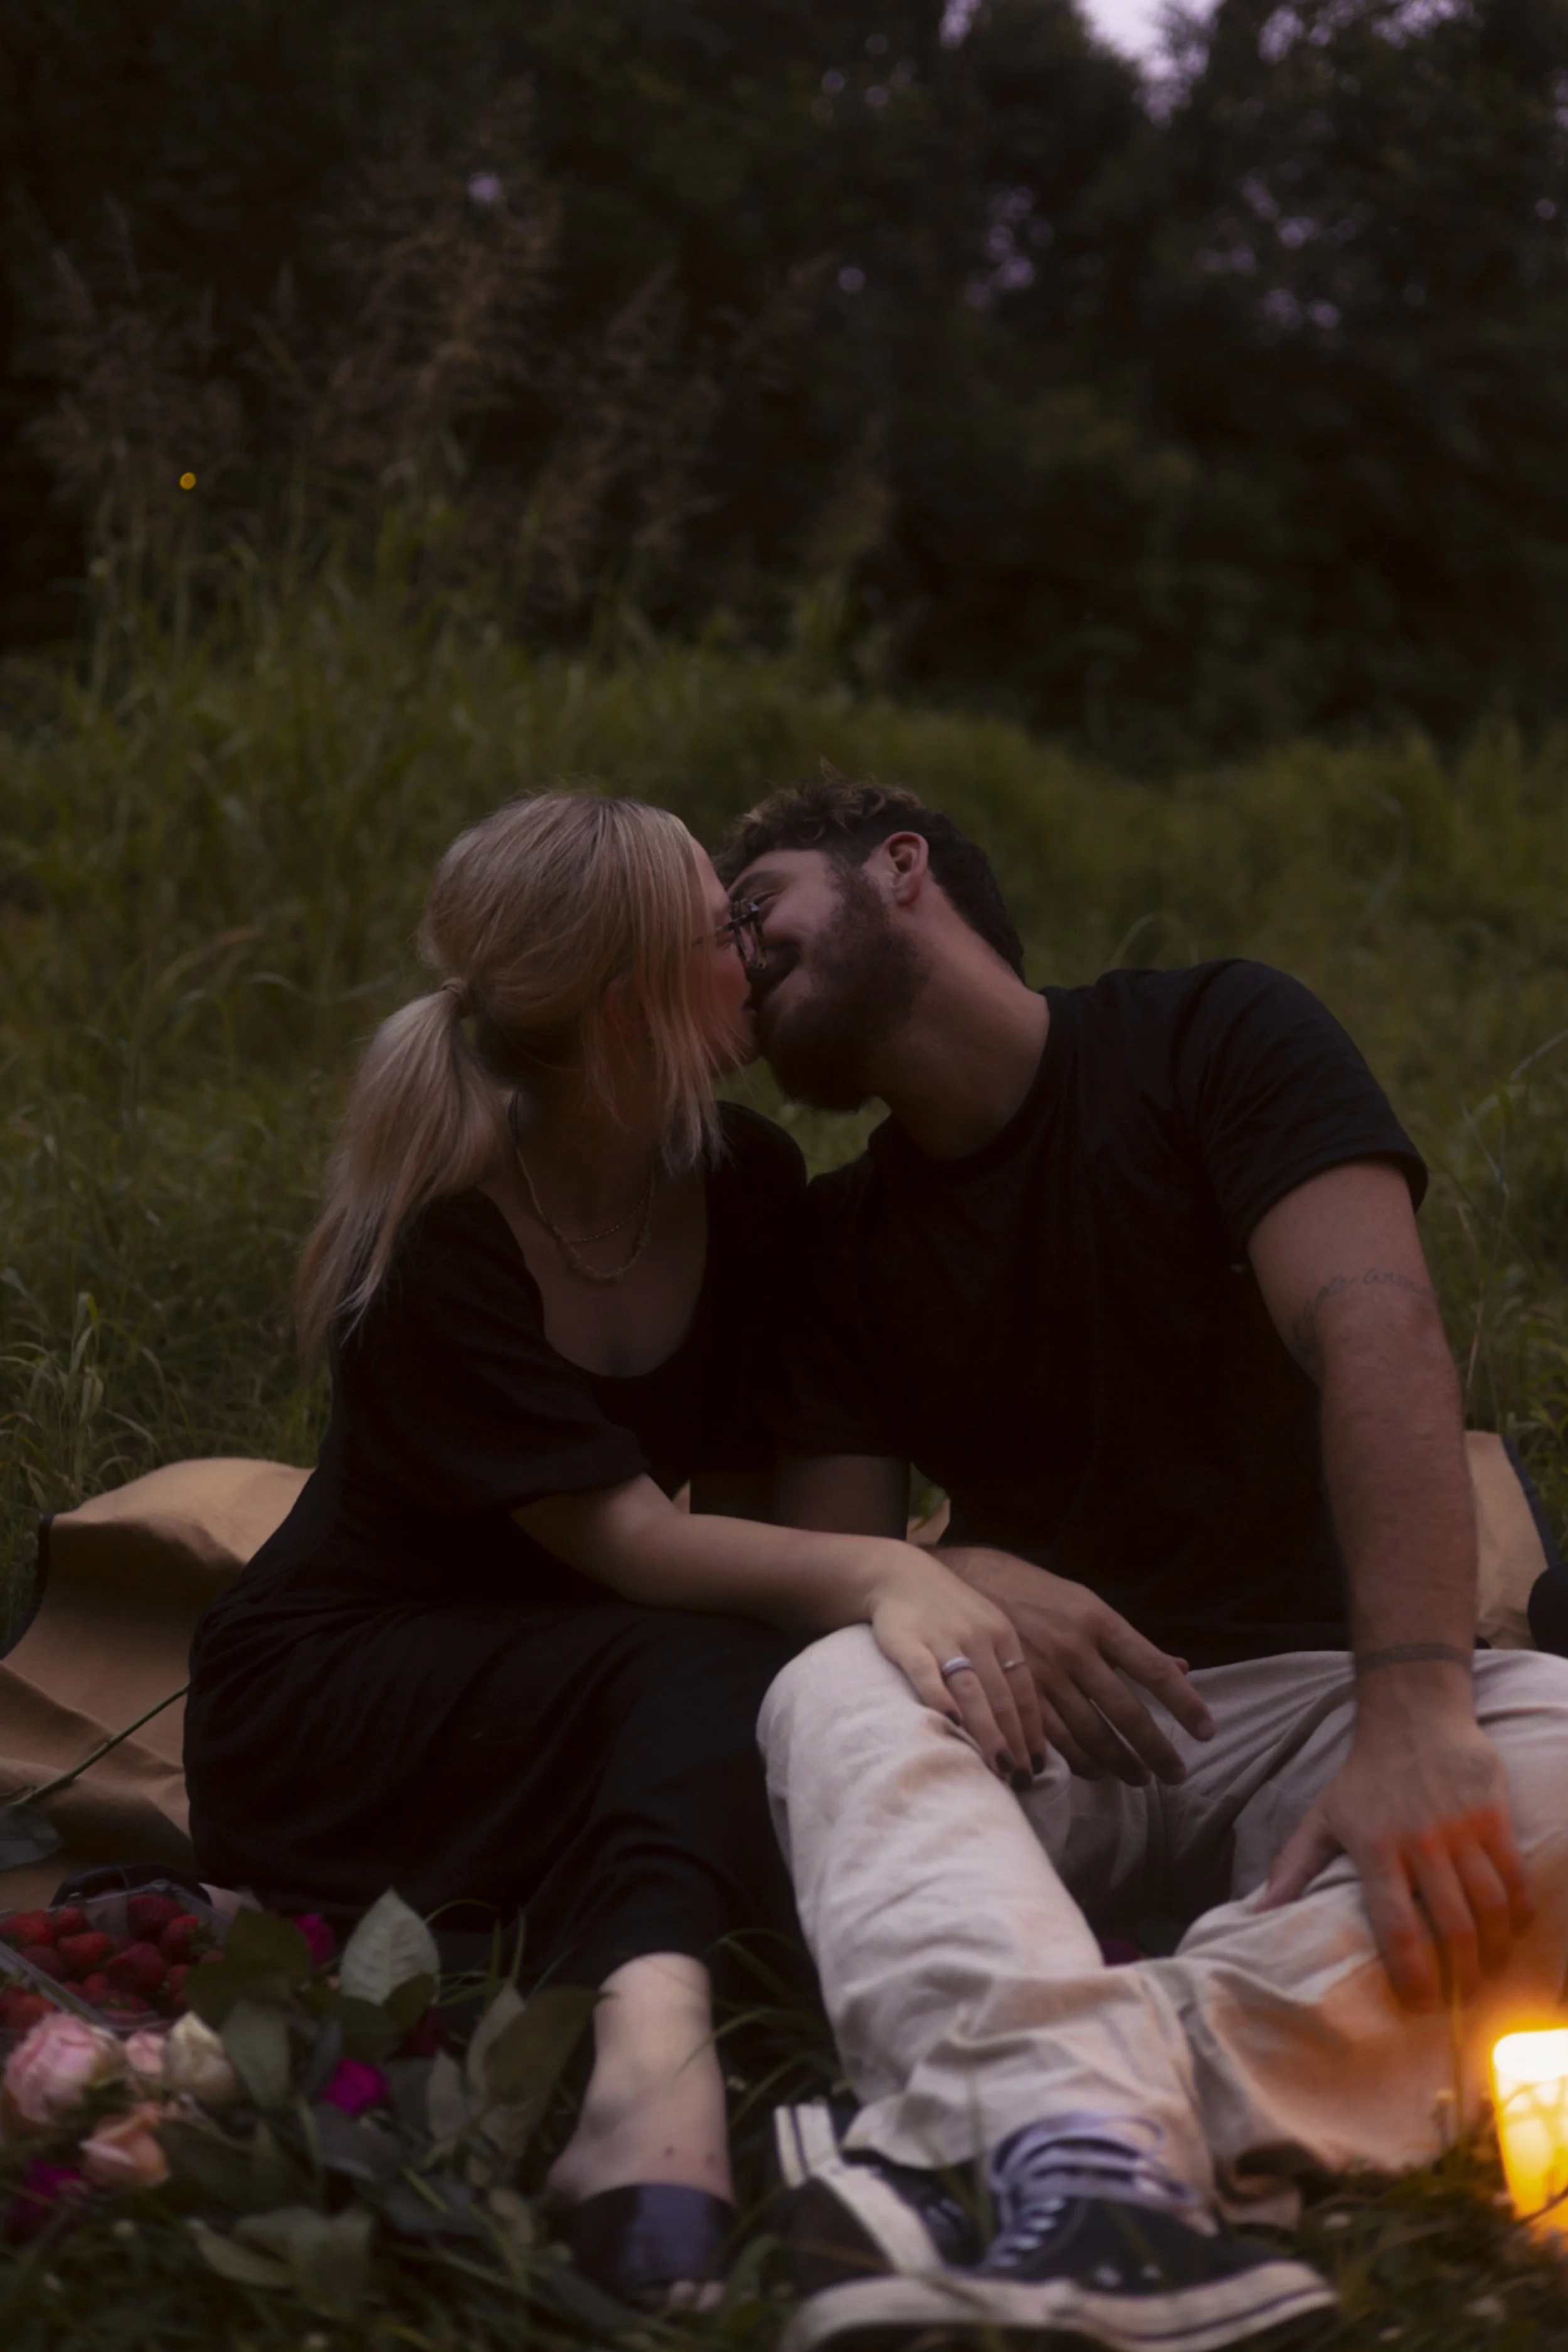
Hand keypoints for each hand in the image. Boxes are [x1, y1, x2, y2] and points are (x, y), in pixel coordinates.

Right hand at [866, 1551, 1046, 1791]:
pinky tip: (952, 1723)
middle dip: (1014, 1743)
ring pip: (972, 1691)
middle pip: (1002, 1698)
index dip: (1032, 1731)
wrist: (900, 1574)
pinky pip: (926, 1673)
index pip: (1024, 1691)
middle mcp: (978, 1637)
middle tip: (1021, 1780)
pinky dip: (940, 1698)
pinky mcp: (908, 1641)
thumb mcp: (986, 1628)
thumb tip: (1023, 1726)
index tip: (1037, 1766)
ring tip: (998, 1767)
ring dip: (988, 1732)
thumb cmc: (949, 1611)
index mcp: (1002, 1636)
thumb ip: (1003, 1669)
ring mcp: (943, 1639)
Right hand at [939, 1547, 1213, 1784]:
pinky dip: (1079, 1761)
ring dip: (1120, 1762)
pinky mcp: (1018, 1694)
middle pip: (1126, 1710)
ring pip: (1091, 1733)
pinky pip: (1054, 1740)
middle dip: (1156, 1749)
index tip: (1207, 1731)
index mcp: (1100, 1622)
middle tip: (1176, 1774)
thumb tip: (1183, 1668)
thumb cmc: (1043, 1596)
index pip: (1154, 1669)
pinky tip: (1095, 1771)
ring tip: (1140, 1778)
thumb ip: (1134, 1645)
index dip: (1184, 1703)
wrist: (975, 1582)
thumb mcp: (1091, 1606)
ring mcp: (1044, 1674)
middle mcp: (1075, 1649)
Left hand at [1260, 1670, 1533, 2009]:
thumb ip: (1292, 1868)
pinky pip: (1513, 1874)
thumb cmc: (1363, 1777)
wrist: (1411, 1717)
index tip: (1420, 2006)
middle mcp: (1419, 1842)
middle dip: (1462, 1974)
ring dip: (1495, 1948)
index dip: (1412, 1974)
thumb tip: (1256, 1913)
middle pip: (1451, 1926)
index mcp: (1374, 1848)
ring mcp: (1459, 1827)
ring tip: (1490, 1971)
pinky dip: (1521, 1909)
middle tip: (1463, 1998)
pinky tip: (1516, 1929)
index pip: (1396, 1926)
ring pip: (1489, 1905)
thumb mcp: (1322, 1818)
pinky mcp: (1492, 1813)